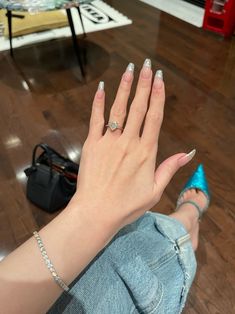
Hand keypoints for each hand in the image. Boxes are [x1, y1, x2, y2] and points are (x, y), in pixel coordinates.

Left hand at [74, 59, 194, 228]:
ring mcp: (109, 142)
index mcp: (146, 152)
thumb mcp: (154, 191)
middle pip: (138, 107)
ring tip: (129, 69)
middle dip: (143, 84)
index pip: (154, 117)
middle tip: (146, 65)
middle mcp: (128, 142)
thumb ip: (170, 169)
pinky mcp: (92, 144)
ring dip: (124, 87)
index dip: (158, 95)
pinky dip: (99, 103)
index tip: (159, 78)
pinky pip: (96, 119)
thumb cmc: (126, 205)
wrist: (96, 212)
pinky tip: (102, 88)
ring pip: (118, 109)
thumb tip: (188, 153)